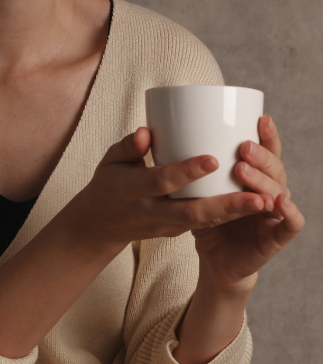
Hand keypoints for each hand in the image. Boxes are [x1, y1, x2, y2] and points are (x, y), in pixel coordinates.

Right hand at [76, 128, 272, 252]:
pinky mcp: (174, 231)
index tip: (213, 159)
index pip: (162, 182)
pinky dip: (227, 216)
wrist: (98, 225)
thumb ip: (128, 146)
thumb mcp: (109, 161)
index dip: (186, 172)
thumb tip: (148, 132)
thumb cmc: (108, 183)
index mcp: (133, 191)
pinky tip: (252, 205)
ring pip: (202, 223)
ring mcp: (164, 226)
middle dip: (226, 206)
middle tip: (257, 197)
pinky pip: (203, 225)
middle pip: (191, 213)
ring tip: (265, 203)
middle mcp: (150, 212)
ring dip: (234, 215)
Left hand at [191, 116, 304, 289]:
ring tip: (244, 171)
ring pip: (280, 190)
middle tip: (243, 148)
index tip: (259, 118)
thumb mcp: (194, 193)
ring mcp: (276, 213)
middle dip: (262, 156)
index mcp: (254, 176)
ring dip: (264, 180)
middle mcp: (270, 190)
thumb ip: (183, 170)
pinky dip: (290, 212)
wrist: (214, 262)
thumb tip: (148, 135)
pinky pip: (292, 223)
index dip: (268, 135)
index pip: (267, 150)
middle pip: (274, 167)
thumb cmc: (205, 222)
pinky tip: (278, 202)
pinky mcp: (277, 237)